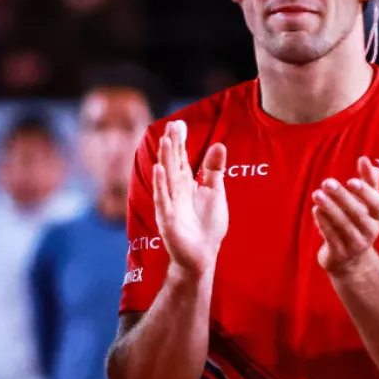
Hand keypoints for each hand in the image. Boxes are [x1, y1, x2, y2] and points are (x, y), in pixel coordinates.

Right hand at [152, 121, 227, 278]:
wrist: (202, 255)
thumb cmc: (207, 225)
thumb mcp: (215, 192)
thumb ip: (214, 170)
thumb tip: (218, 144)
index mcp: (186, 183)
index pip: (181, 158)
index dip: (180, 142)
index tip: (177, 124)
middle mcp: (175, 190)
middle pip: (173, 163)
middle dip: (172, 145)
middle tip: (171, 126)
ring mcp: (170, 203)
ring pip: (166, 177)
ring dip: (165, 159)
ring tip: (166, 140)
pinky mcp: (167, 218)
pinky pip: (163, 198)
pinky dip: (160, 184)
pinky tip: (159, 169)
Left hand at [313, 156, 378, 275]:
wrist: (350, 260)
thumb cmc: (357, 223)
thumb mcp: (366, 204)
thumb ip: (367, 182)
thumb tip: (365, 158)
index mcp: (378, 217)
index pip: (378, 204)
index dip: (366, 192)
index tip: (351, 180)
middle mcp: (370, 231)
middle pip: (358, 214)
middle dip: (342, 197)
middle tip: (326, 181)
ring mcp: (356, 244)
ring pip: (343, 225)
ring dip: (330, 208)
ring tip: (316, 193)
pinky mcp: (340, 253)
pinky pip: (332, 237)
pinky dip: (323, 223)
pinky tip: (315, 210)